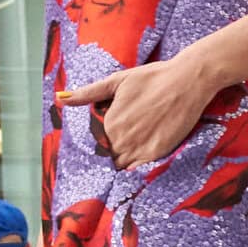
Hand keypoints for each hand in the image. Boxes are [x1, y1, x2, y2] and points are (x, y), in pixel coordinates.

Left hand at [59, 51, 213, 171]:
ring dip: (121, 159)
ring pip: (120, 164)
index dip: (97, 142)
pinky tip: (139, 152)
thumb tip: (60, 99)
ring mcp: (139, 148)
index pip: (94, 143)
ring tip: (130, 145)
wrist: (187, 81)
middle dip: (108, 151)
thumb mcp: (117, 81)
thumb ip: (88, 93)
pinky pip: (138, 168)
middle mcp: (121, 139)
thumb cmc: (152, 77)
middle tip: (119, 140)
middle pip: (106, 155)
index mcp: (108, 122)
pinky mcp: (157, 153)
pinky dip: (135, 165)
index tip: (103, 137)